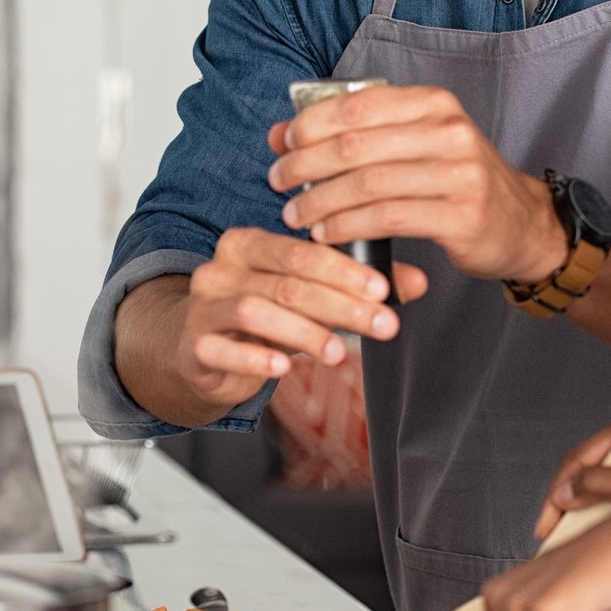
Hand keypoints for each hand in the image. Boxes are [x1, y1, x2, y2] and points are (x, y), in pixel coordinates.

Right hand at [174, 227, 429, 412]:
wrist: (199, 351)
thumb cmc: (261, 316)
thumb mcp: (308, 296)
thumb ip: (358, 287)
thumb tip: (418, 283)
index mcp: (248, 243)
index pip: (301, 250)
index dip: (345, 270)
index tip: (383, 290)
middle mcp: (220, 267)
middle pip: (286, 282)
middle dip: (340, 305)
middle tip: (382, 325)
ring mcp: (202, 307)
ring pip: (254, 311)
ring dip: (303, 332)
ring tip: (339, 352)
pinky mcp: (193, 346)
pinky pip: (220, 349)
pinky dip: (254, 359)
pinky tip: (284, 367)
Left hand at [266, 85, 567, 284]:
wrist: (521, 223)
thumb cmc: (455, 182)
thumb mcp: (411, 145)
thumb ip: (352, 136)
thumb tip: (281, 132)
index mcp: (433, 104)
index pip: (358, 105)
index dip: (311, 125)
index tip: (283, 146)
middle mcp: (449, 132)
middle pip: (357, 144)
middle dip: (306, 165)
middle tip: (279, 182)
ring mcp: (459, 174)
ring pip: (368, 183)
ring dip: (321, 201)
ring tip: (295, 214)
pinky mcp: (461, 216)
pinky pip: (387, 218)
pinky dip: (348, 226)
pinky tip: (327, 234)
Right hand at [535, 425, 610, 537]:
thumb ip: (608, 486)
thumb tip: (569, 492)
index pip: (582, 454)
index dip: (559, 490)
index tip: (549, 519)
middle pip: (588, 467)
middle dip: (568, 501)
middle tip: (554, 532)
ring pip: (602, 480)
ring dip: (586, 508)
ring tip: (573, 536)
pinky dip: (606, 510)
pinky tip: (601, 531)